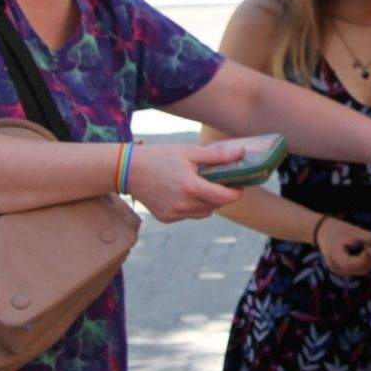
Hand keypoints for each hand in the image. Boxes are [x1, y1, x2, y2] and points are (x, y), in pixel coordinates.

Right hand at [127, 139, 245, 222]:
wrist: (128, 170)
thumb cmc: (160, 157)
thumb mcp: (188, 152)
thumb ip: (216, 155)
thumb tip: (241, 152)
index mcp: (190, 187)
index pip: (224, 197)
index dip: (236, 192)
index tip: (241, 185)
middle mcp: (183, 205)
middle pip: (215, 206)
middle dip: (223, 196)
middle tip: (224, 183)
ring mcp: (174, 214)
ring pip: (203, 213)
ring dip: (209, 203)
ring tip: (204, 187)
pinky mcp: (166, 218)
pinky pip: (188, 215)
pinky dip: (193, 207)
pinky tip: (185, 193)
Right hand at [317, 218, 370, 277]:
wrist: (323, 231)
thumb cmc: (338, 229)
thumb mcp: (354, 231)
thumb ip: (369, 237)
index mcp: (335, 256)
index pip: (356, 263)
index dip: (368, 257)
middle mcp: (335, 266)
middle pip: (360, 269)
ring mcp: (338, 270)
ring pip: (360, 271)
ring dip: (369, 261)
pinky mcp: (341, 270)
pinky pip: (357, 270)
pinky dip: (364, 263)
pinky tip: (367, 252)